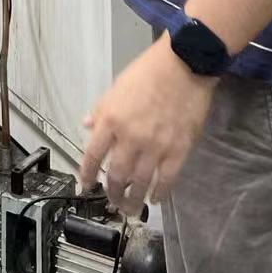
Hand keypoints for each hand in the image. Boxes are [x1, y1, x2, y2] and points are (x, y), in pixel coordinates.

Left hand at [79, 37, 216, 214]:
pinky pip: (166, 180)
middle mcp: (130, 138)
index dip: (87, 174)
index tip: (86, 186)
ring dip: (133, 200)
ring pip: (140, 183)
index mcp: (111, 120)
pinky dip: (159, 194)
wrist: (185, 64)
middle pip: (116, 176)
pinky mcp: (178, 151)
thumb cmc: (148, 71)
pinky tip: (155, 200)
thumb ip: (102, 110)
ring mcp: (155, 147)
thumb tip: (87, 126)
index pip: (92, 155)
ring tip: (130, 208)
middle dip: (112, 193)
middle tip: (112, 202)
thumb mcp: (117, 87)